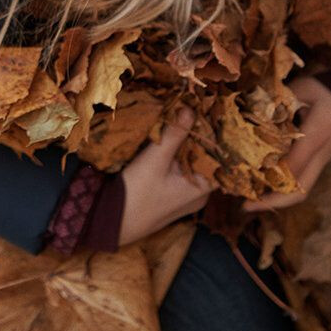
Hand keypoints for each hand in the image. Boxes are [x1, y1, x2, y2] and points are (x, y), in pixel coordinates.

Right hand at [118, 106, 212, 246]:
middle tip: (189, 111)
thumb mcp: (155, 159)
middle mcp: (199, 195)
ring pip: (191, 165)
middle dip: (196, 137)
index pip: (218, 156)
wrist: (112, 222)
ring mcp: (186, 197)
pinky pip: (181, 173)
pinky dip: (176, 158)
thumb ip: (175, 134)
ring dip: (184, 147)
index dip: (213, 134)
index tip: (206, 112)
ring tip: (178, 122)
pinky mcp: (172, 197)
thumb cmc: (136, 193)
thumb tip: (191, 108)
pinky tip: (167, 144)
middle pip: (204, 159)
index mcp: (203, 188)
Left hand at [241, 76, 330, 213]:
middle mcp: (322, 154)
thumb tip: (253, 109)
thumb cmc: (329, 89)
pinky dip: (287, 184)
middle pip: (301, 190)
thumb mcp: (303, 88)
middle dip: (273, 202)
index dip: (269, 180)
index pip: (292, 167)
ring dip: (278, 195)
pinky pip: (306, 178)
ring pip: (303, 187)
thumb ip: (280, 101)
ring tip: (253, 196)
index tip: (247, 186)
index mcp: (316, 137)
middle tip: (246, 205)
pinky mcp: (325, 157)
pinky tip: (269, 180)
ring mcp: (325, 158)